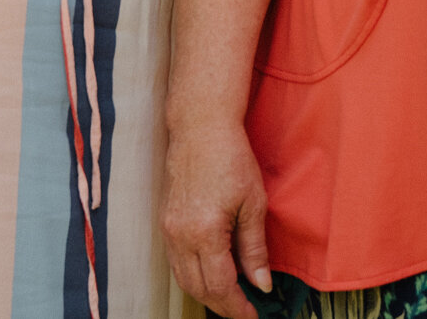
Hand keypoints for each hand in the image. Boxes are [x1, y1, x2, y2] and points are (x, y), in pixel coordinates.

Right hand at [163, 121, 274, 318]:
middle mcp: (180, 236)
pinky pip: (176, 262)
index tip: (253, 315)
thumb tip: (261, 284)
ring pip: (183, 279)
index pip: (220, 286)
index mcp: (204, 233)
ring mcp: (169, 229)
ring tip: (231, 298)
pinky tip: (211, 275)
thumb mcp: (253, 203)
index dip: (237, 307)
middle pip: (198, 289)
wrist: (200, 127)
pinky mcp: (165, 222)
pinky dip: (193, 276)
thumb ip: (254, 248)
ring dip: (206, 294)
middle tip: (244, 311)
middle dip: (222, 306)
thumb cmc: (230, 158)